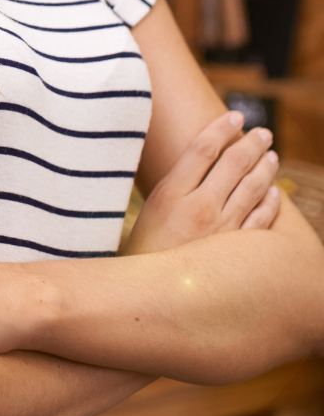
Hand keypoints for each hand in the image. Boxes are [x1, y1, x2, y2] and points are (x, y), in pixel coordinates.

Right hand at [124, 110, 279, 255]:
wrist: (147, 300)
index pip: (202, 148)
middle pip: (233, 163)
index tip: (234, 115)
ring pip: (253, 188)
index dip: (221, 127)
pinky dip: (270, 203)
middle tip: (262, 132)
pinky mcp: (236, 254)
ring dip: (265, 168)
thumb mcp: (147, 213)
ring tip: (271, 156)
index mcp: (170, 194)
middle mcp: (199, 208)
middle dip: (251, 143)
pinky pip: (261, 221)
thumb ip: (172, 188)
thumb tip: (192, 163)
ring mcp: (221, 231)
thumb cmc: (140, 254)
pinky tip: (273, 193)